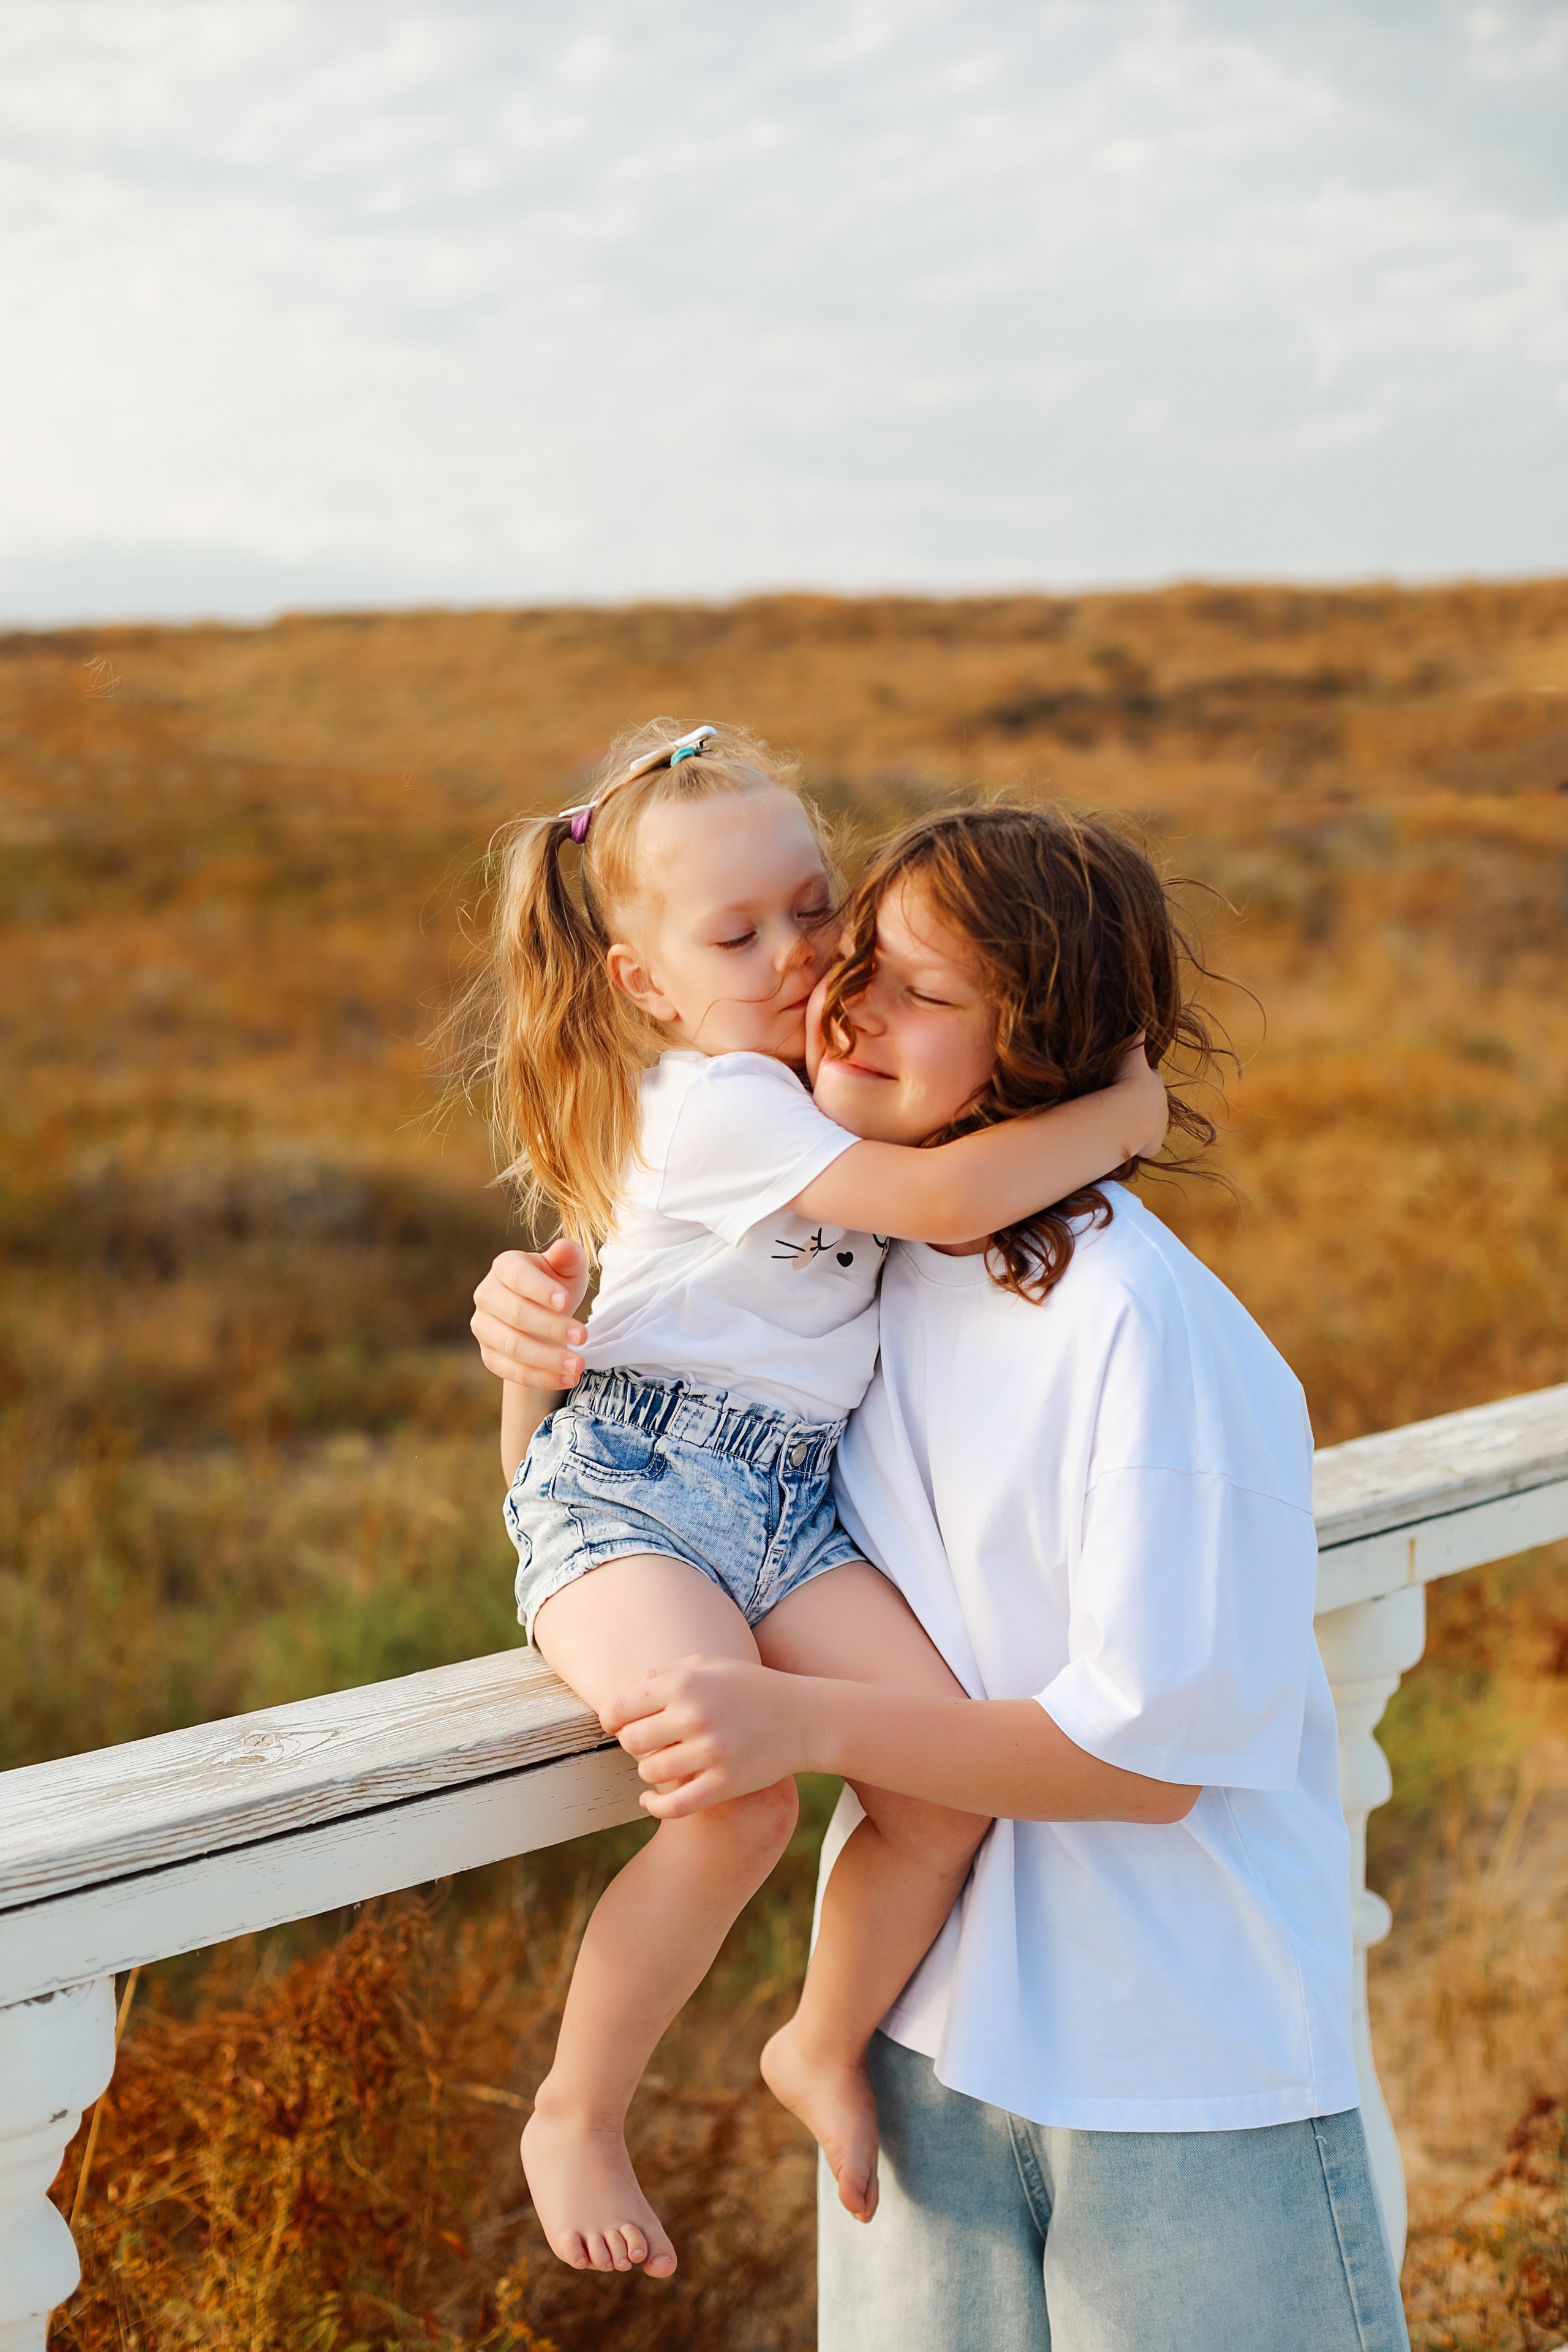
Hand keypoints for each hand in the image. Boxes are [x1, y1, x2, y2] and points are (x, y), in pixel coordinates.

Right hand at [471, 1240, 589, 1388]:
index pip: (518, 1276)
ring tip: (579, 1365)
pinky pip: (510, 1371)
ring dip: (547, 1359)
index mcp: (505, 1266)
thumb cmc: (557, 1287)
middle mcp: (486, 1294)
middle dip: (551, 1327)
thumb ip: (568, 1257)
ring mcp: (483, 1327)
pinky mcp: (488, 1355)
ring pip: (512, 1346)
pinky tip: (567, 1378)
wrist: (543, 1318)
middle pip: (516, 1314)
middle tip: (584, 1337)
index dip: (541, 1290)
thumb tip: (563, 1248)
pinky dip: (540, 1377)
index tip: (567, 1303)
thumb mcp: (568, 1269)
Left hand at [602, 1657, 816, 1818]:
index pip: (620, 1707)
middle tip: (647, 1744)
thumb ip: (669, 1672)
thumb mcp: (712, 1666)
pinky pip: (674, 1806)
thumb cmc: (752, 1688)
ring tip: (663, 1764)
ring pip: (650, 1773)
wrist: (805, 1718)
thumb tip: (633, 1684)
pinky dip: (655, 1806)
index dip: (611, 1719)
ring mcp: (711, 1751)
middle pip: (631, 1742)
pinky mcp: (725, 1783)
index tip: (617, 1725)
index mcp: (684, 1683)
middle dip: (633, 1744)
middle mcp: (694, 1715)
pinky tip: (649, 1800)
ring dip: (650, 1772)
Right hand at [1114, 1036, 1167, 1161]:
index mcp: (1155, 1083)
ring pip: (1154, 1124)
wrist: (1130, 1112)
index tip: (1137, 1077)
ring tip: (1131, 1125)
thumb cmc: (1126, 1082)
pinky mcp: (1153, 1144)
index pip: (1153, 1077)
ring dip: (1144, 1123)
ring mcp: (1158, 1125)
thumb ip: (1136, 1037)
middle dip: (1149, 1100)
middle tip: (1135, 1101)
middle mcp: (1161, 1104)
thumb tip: (1142, 1021)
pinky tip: (1131, 1145)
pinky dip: (1141, 1145)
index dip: (1145, 1076)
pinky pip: (1148, 1146)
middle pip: (1157, 1100)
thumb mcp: (1131, 1054)